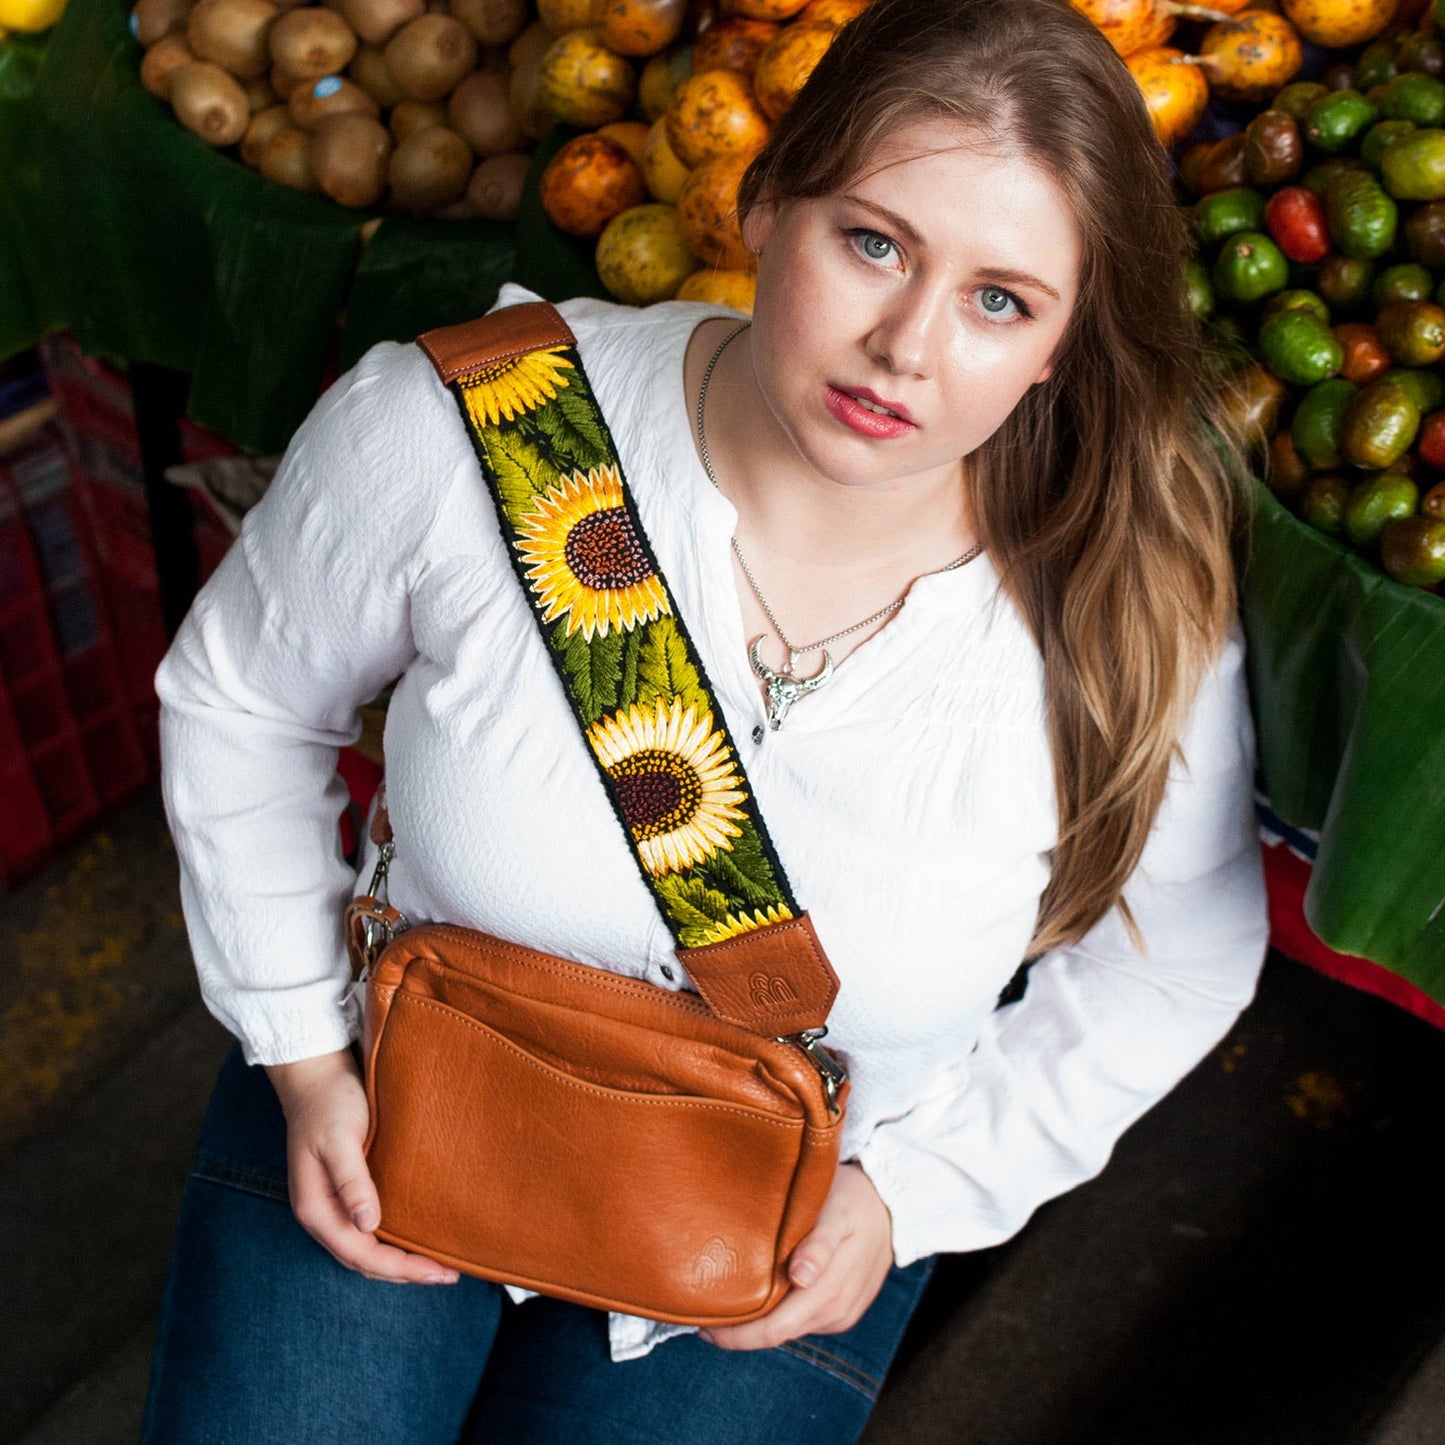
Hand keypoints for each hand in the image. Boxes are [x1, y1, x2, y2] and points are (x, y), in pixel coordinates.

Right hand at [265, 1048, 459, 1284]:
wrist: (316, 1075)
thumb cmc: (329, 1102)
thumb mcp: (339, 1138)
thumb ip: (352, 1180)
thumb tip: (368, 1224)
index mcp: (316, 1208)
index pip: (361, 1254)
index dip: (400, 1267)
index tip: (437, 1271)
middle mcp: (322, 1214)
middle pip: (363, 1260)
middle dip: (404, 1272)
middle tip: (449, 1275)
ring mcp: (331, 1205)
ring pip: (365, 1249)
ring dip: (399, 1262)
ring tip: (438, 1266)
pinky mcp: (344, 1192)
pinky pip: (367, 1230)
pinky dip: (391, 1242)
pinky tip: (414, 1238)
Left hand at [698, 1162, 893, 1350]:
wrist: (891, 1206)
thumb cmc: (854, 1200)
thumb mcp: (836, 1209)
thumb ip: (819, 1243)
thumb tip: (801, 1276)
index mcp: (831, 1290)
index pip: (776, 1329)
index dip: (738, 1335)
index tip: (702, 1324)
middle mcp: (836, 1311)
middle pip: (778, 1334)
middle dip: (739, 1332)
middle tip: (701, 1314)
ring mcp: (841, 1314)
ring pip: (789, 1329)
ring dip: (758, 1322)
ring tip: (724, 1301)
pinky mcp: (841, 1312)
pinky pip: (803, 1320)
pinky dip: (778, 1312)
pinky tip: (758, 1294)